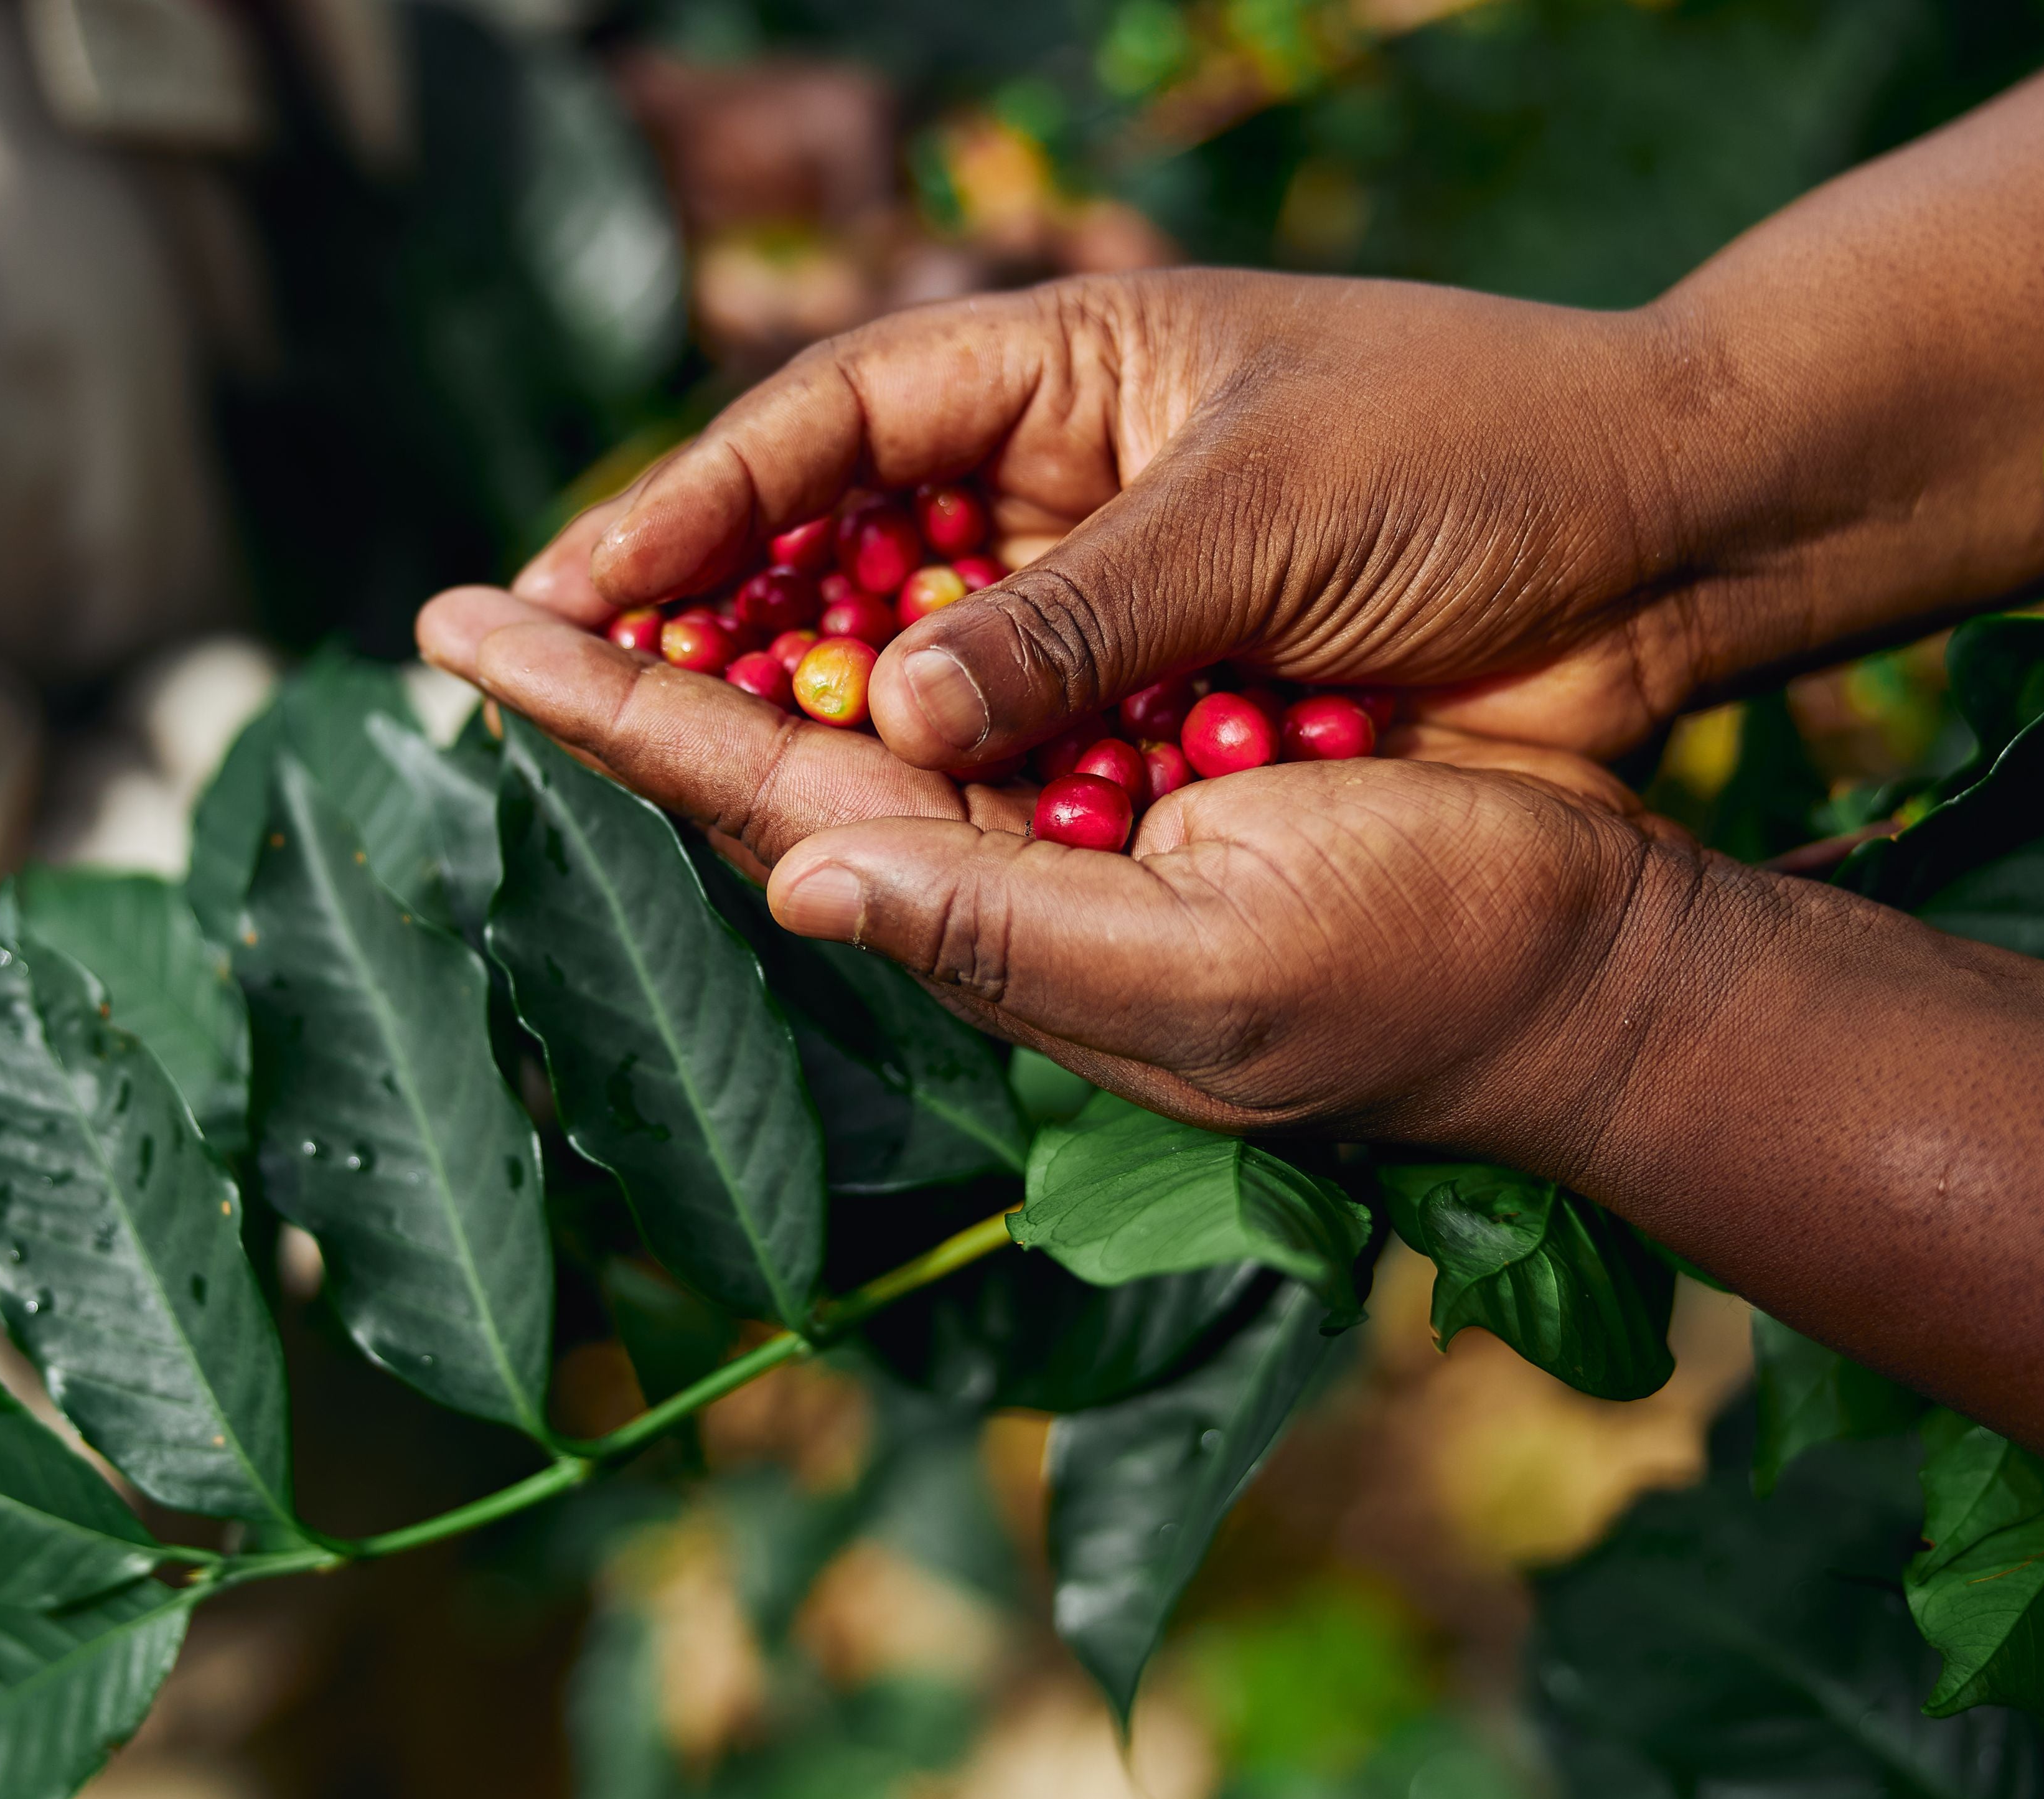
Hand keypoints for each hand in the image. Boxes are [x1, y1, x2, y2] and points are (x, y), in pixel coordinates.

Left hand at [418, 587, 1682, 1146]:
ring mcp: (1066, 815)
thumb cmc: (1424, 972)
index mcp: (986, 915)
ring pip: (856, 709)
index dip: (605, 707)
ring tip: (597, 582)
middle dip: (621, 672)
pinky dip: (880, 626)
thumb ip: (1002, 930)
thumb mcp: (1213, 970)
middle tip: (478, 604)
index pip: (751, 790)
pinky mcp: (1143, 760)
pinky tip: (811, 583)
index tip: (465, 631)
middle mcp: (998, 866)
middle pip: (765, 748)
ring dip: (727, 640)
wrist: (1579, 958)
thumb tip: (806, 874)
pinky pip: (973, 685)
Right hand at [509, 268, 1719, 769]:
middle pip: (829, 558)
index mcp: (1063, 374)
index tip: (564, 589)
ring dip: (800, 728)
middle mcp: (1054, 490)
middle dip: (694, 626)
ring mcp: (1098, 610)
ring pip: (905, 675)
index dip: (685, 508)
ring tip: (651, 783)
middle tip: (546, 695)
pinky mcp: (1152, 716)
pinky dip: (937, 806)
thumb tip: (897, 717)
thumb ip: (1081, 616)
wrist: (1668, 549)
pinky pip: (1010, 765)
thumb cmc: (1480, 462)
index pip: (825, 428)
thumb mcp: (1270, 514)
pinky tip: (847, 848)